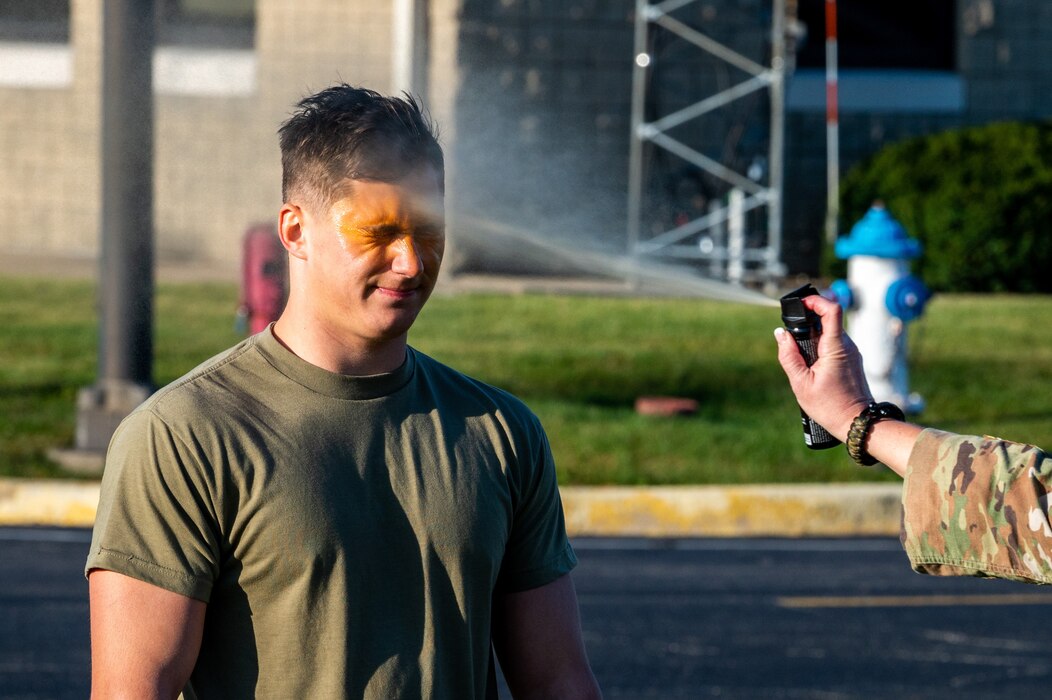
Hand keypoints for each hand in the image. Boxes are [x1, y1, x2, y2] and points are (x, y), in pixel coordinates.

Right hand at [775, 294, 872, 442]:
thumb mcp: (801, 383)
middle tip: (792, 339)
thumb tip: (780, 334)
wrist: (857, 423)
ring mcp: (851, 352)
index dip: (815, 300)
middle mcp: (847, 345)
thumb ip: (788, 356)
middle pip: (827, 320)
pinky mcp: (851, 360)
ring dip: (812, 338)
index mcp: (836, 347)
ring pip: (829, 333)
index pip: (831, 309)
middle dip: (807, 323)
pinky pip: (833, 344)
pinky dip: (819, 348)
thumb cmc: (830, 406)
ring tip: (801, 359)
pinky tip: (812, 367)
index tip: (800, 304)